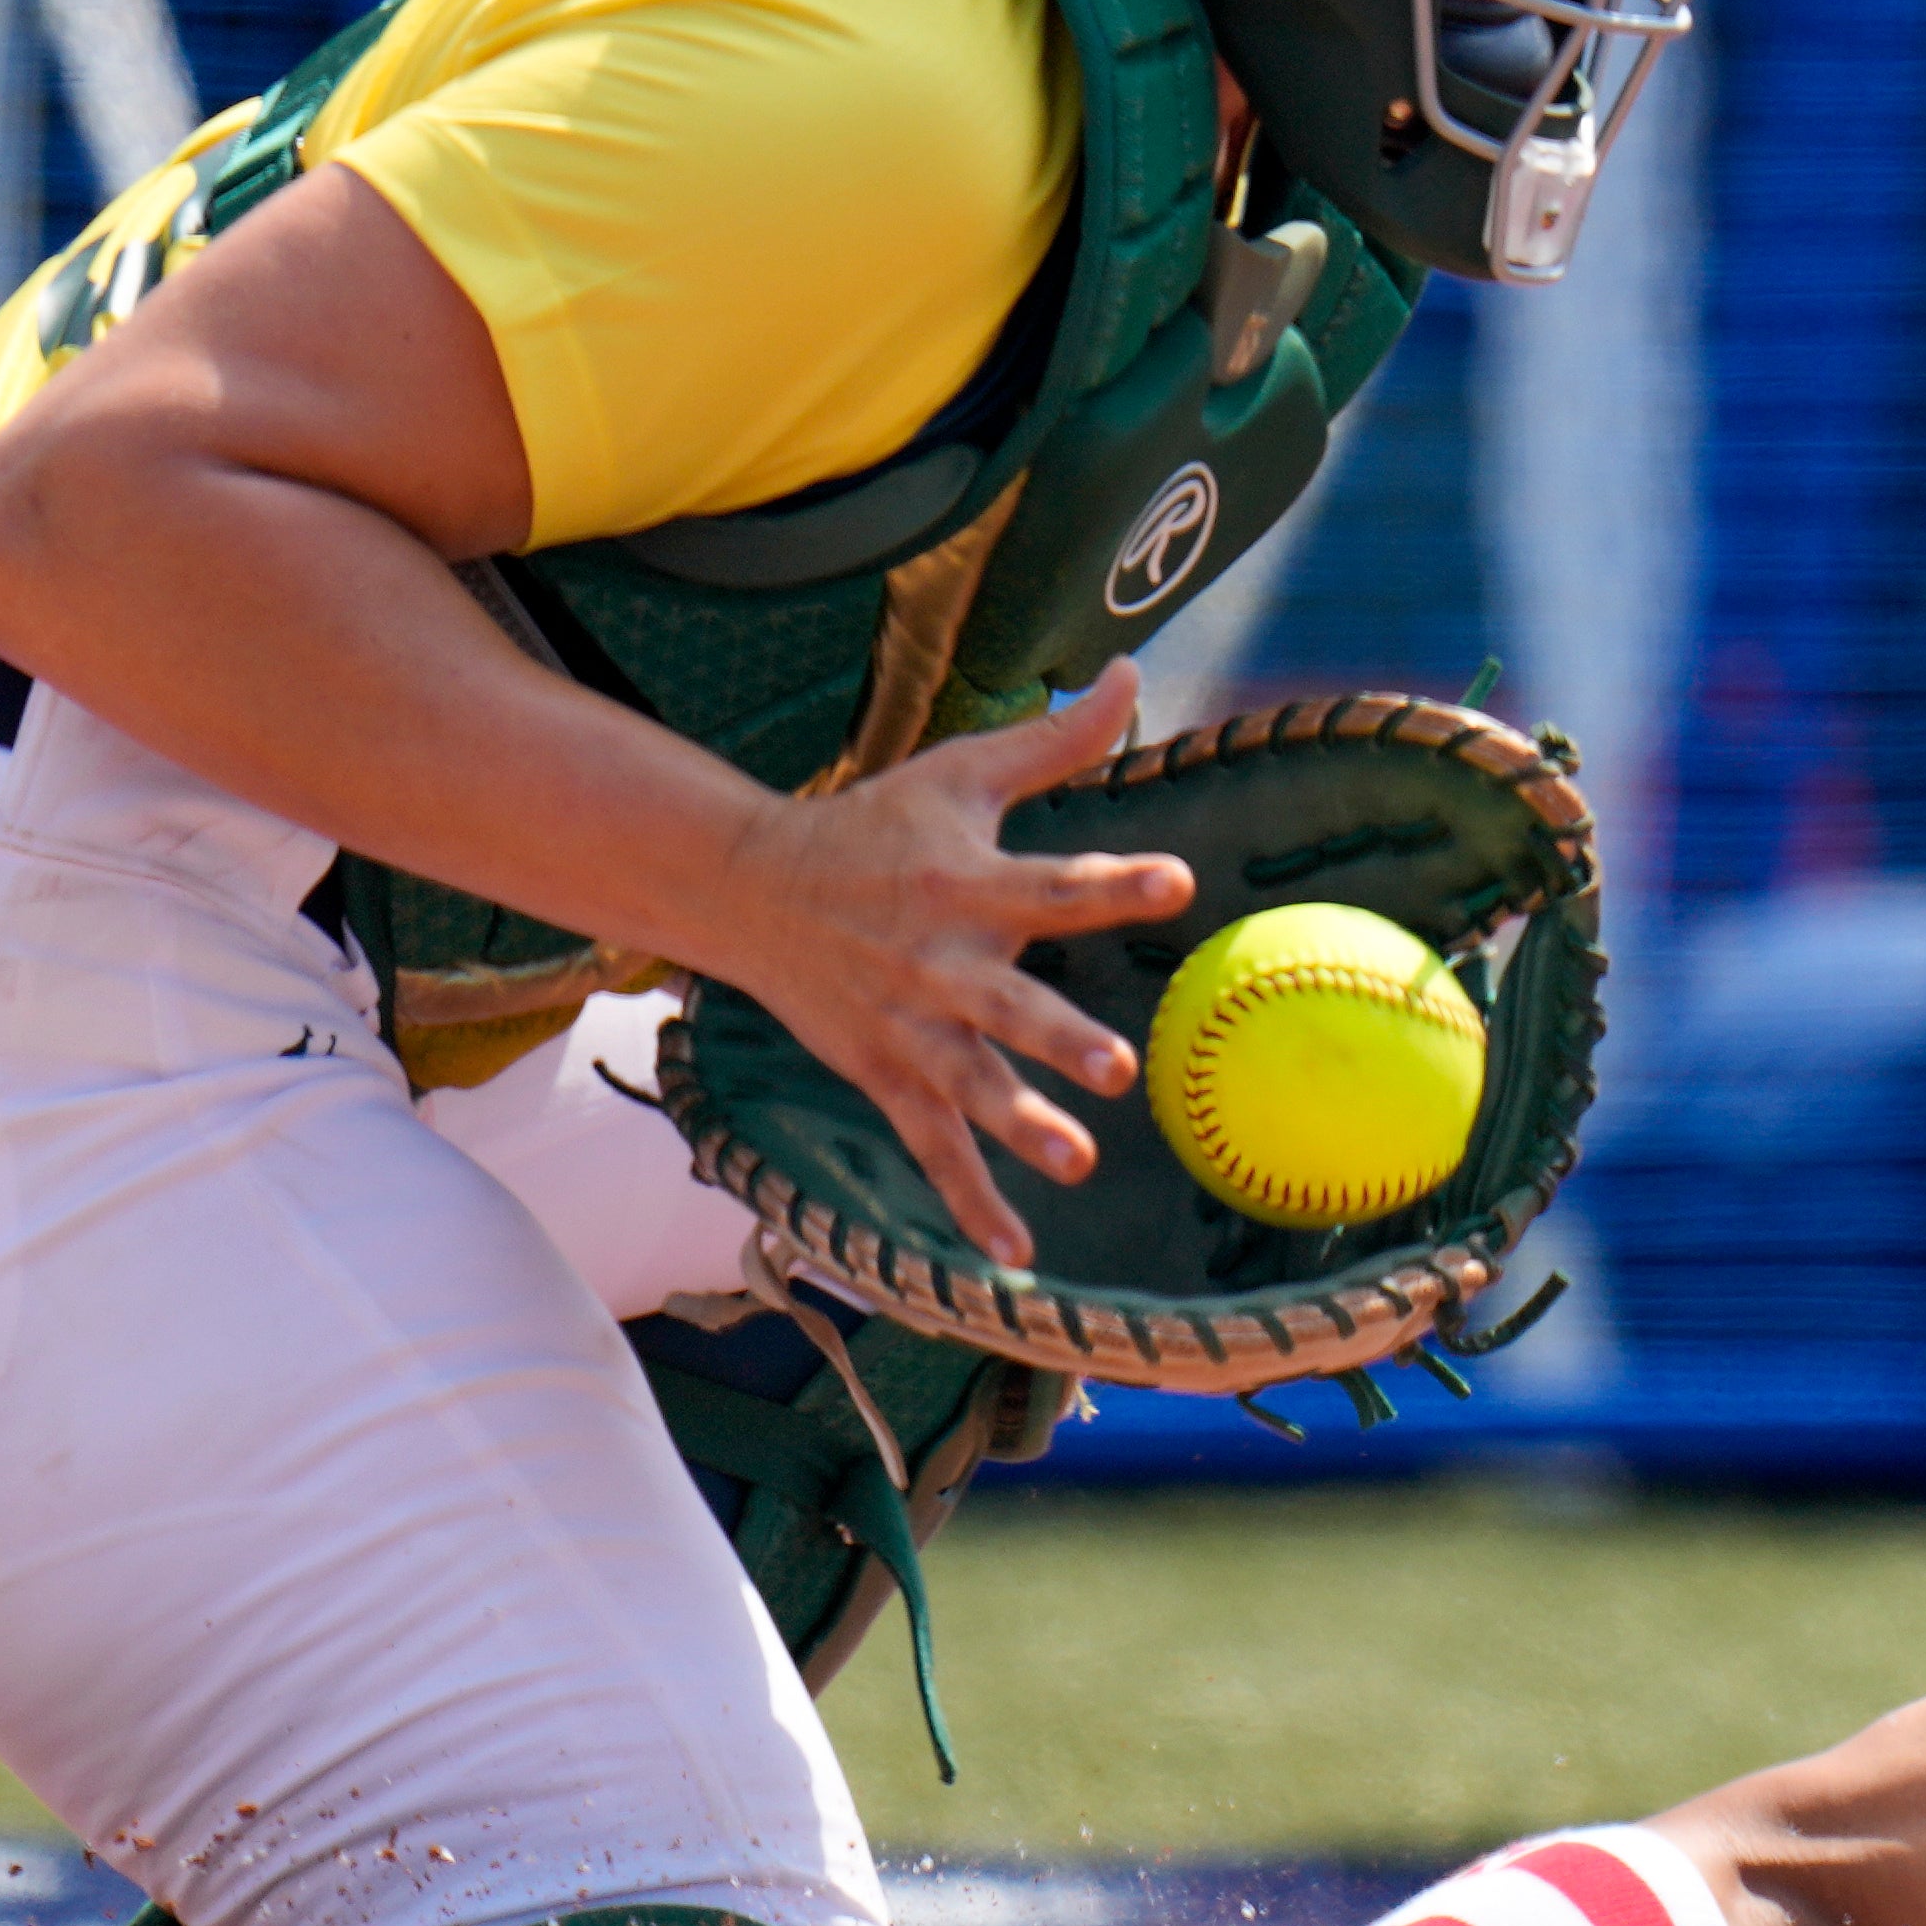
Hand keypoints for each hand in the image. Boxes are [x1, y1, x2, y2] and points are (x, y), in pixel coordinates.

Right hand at [681, 664, 1198, 1270]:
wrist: (747, 887)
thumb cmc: (873, 824)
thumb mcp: (960, 772)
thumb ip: (1055, 739)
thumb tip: (1129, 672)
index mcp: (968, 885)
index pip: (1053, 884)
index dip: (1114, 882)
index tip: (1178, 881)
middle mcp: (941, 963)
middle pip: (1009, 1005)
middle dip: (1058, 1038)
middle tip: (1115, 1067)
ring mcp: (910, 1028)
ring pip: (969, 1087)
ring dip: (1020, 1128)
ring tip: (1076, 1159)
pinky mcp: (885, 1075)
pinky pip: (932, 1148)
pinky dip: (970, 1203)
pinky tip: (1018, 1254)